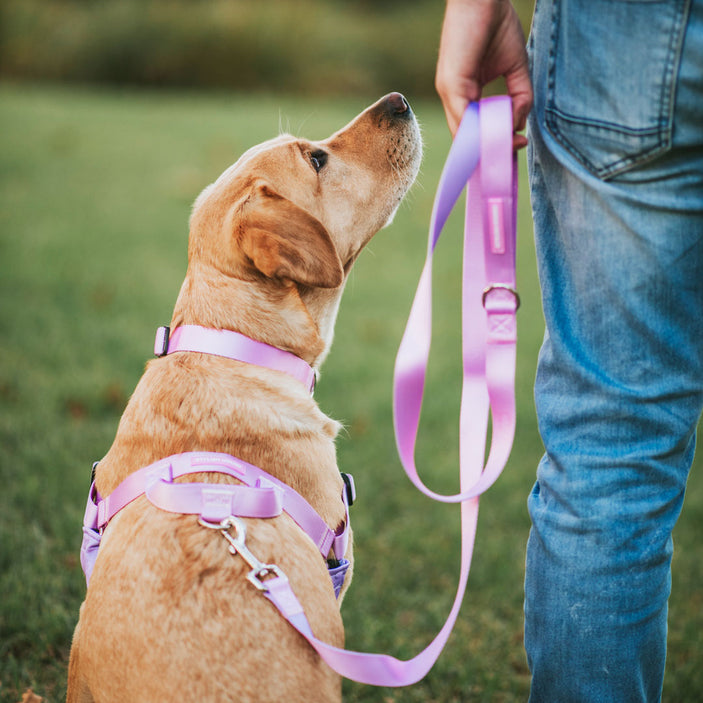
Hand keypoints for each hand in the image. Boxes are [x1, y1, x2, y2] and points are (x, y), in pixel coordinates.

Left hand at [435, 0, 532, 145]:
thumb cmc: (497, 23)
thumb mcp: (516, 68)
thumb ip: (521, 98)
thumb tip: (520, 125)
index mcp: (465, 93)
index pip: (474, 129)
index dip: (492, 143)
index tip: (513, 150)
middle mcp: (453, 96)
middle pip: (467, 137)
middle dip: (490, 151)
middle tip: (513, 154)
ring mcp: (449, 92)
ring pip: (464, 133)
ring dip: (487, 145)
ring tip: (509, 148)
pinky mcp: (450, 84)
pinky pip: (463, 118)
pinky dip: (479, 133)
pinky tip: (498, 136)